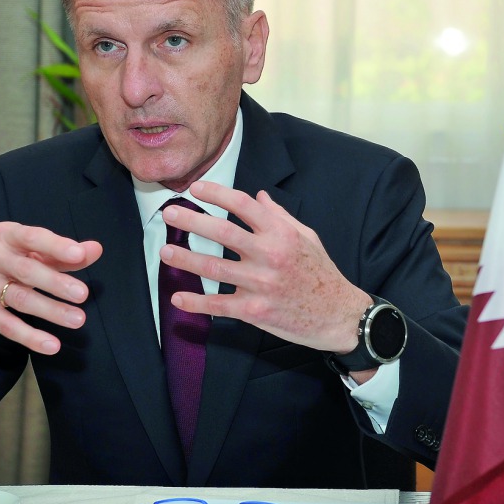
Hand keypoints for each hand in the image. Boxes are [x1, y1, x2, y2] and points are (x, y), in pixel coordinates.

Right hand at [0, 222, 102, 354]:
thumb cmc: (6, 266)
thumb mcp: (32, 254)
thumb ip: (63, 254)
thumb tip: (95, 250)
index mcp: (5, 235)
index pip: (32, 237)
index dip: (56, 246)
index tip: (78, 255)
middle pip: (27, 270)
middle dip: (57, 283)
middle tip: (83, 294)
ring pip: (20, 298)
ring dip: (52, 311)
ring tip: (77, 319)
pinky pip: (7, 325)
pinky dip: (31, 336)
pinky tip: (52, 344)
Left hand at [160, 180, 369, 358]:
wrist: (339, 314)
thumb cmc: (322, 273)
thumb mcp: (307, 237)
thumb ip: (280, 216)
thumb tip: (259, 196)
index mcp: (282, 233)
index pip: (243, 204)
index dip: (216, 193)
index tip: (195, 188)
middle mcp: (270, 255)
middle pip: (222, 231)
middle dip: (191, 220)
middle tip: (169, 213)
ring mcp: (261, 284)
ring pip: (214, 267)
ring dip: (185, 259)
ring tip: (164, 251)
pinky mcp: (255, 311)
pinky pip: (219, 305)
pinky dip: (196, 302)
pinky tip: (178, 297)